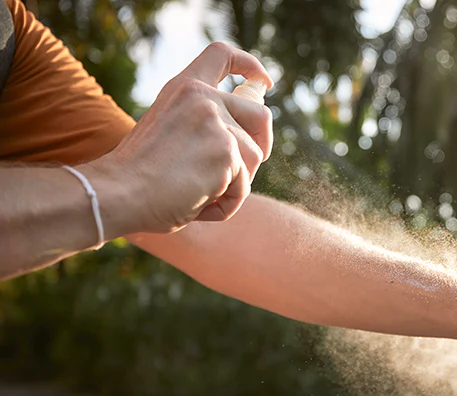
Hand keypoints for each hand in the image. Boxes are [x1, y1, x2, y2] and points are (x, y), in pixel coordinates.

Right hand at [81, 42, 274, 235]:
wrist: (117, 193)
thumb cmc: (138, 174)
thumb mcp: (170, 130)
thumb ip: (202, 123)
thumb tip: (249, 130)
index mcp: (184, 88)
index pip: (222, 55)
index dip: (250, 66)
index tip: (263, 82)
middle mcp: (203, 99)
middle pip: (261, 115)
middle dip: (263, 143)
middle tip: (248, 167)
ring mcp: (218, 124)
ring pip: (254, 158)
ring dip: (234, 184)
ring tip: (198, 193)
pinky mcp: (227, 153)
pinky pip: (243, 187)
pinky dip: (226, 204)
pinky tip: (197, 204)